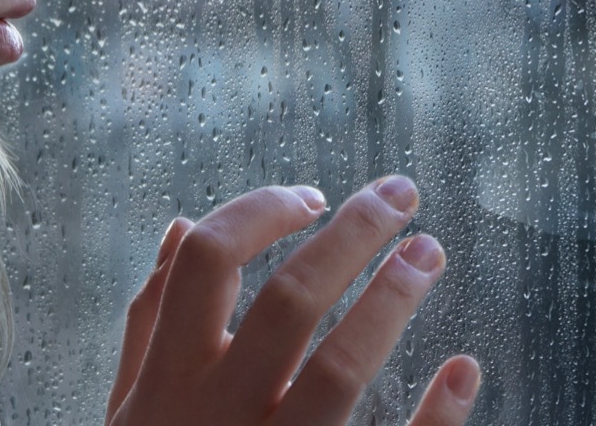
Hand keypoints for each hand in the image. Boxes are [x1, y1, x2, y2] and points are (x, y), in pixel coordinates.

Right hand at [106, 177, 480, 424]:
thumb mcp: (130, 403)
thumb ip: (148, 318)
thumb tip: (175, 225)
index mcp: (167, 377)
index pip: (206, 260)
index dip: (261, 211)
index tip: (309, 196)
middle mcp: (216, 412)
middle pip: (289, 300)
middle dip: (350, 234)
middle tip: (400, 193)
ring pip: (340, 370)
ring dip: (392, 302)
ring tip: (430, 253)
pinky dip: (436, 420)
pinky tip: (464, 371)